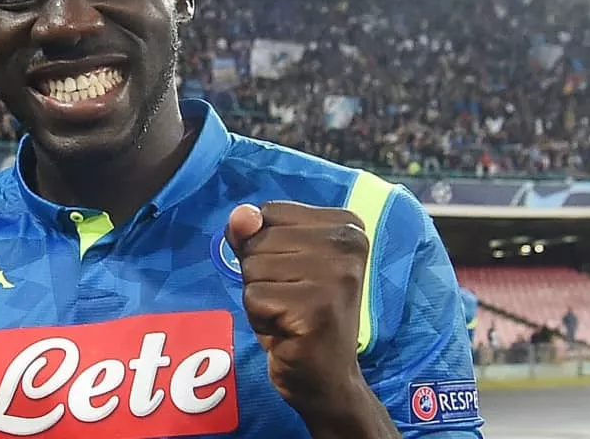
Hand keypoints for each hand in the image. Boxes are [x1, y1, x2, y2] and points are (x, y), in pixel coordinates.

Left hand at [226, 201, 369, 411]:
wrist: (325, 378)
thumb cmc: (297, 314)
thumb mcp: (273, 263)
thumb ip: (252, 233)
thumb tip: (241, 215)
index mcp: (346, 225)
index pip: (269, 211)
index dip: (265, 247)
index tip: (294, 276)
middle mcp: (348, 242)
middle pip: (259, 238)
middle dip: (259, 274)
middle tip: (290, 301)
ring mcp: (336, 275)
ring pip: (252, 267)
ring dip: (259, 297)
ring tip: (288, 315)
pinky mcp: (317, 307)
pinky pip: (254, 297)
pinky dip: (260, 318)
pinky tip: (287, 331)